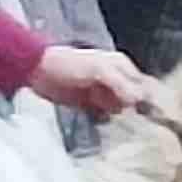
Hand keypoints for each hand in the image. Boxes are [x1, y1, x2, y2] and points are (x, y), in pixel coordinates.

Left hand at [29, 44, 154, 119]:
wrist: (39, 71)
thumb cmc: (70, 64)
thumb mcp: (98, 69)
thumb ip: (120, 84)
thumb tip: (137, 100)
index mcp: (122, 66)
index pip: (142, 85)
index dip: (142, 98)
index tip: (136, 108)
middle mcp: (116, 79)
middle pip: (133, 100)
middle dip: (124, 105)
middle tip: (106, 100)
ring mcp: (104, 92)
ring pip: (119, 109)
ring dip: (110, 111)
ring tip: (95, 102)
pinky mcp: (91, 105)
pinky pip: (104, 116)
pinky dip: (101, 117)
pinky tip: (92, 112)